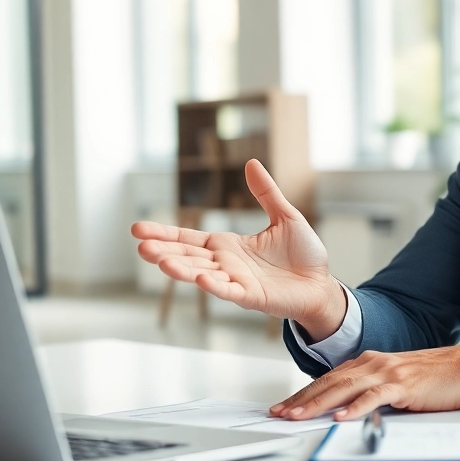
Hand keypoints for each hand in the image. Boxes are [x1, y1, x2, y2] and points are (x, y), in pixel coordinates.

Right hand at [131, 159, 346, 338]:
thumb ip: (265, 193)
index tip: (137, 229)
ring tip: (160, 261)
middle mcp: (226, 264)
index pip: (189, 238)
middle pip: (188, 256)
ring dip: (182, 269)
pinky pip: (230, 291)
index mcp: (228, 245)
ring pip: (203, 274)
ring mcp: (237, 281)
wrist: (322, 284)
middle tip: (140, 247)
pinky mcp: (252, 297)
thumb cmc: (303, 254)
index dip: (165, 233)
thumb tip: (251, 162)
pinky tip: (201, 279)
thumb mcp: (284, 216)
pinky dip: (215, 286)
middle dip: (164, 251)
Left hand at [268, 340, 459, 421]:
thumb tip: (347, 412)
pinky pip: (374, 397)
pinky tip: (340, 418)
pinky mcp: (403, 384)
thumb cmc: (435, 378)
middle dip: (301, 399)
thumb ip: (372, 393)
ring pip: (345, 388)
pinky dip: (355, 408)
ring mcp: (388, 372)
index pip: (328, 379)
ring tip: (298, 416)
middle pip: (329, 383)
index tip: (285, 407)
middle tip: (279, 413)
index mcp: (369, 363)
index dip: (304, 393)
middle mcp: (373, 364)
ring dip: (318, 404)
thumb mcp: (396, 384)